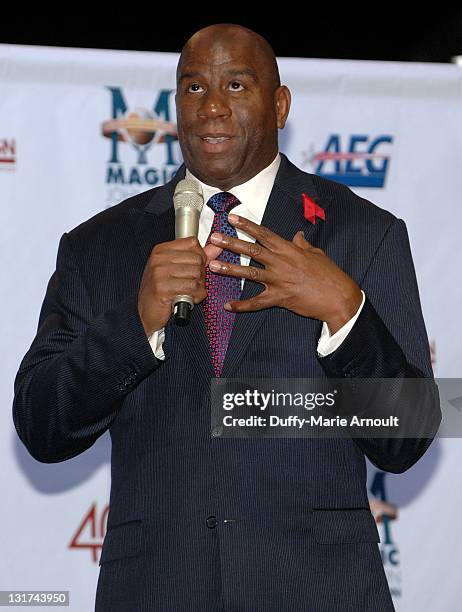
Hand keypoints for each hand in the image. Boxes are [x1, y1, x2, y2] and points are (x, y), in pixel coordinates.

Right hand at [138, 237, 221, 335]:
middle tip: (191, 285)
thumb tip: (217, 246)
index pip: (193, 243)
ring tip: (189, 292)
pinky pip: (192, 287)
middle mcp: (159, 259)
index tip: (192, 269)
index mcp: (161, 250)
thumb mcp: (177, 270)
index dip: (200, 257)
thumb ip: (198, 257)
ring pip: (197, 274)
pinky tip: (188, 299)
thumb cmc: (161, 291)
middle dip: (200, 275)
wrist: (146, 313)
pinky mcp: (163, 288)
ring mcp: (159, 273)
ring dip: (198, 287)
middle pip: (197, 259)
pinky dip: (196, 296)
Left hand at [208, 214, 361, 333]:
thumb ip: (303, 245)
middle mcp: (281, 262)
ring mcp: (279, 280)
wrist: (339, 297)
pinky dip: (242, 305)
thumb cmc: (330, 275)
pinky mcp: (280, 298)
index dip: (247, 225)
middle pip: (251, 250)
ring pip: (249, 273)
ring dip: (230, 269)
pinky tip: (228, 306)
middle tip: (213, 238)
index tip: (232, 218)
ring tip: (212, 266)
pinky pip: (257, 303)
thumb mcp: (317, 254)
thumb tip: (298, 236)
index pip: (264, 234)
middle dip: (231, 243)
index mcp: (289, 249)